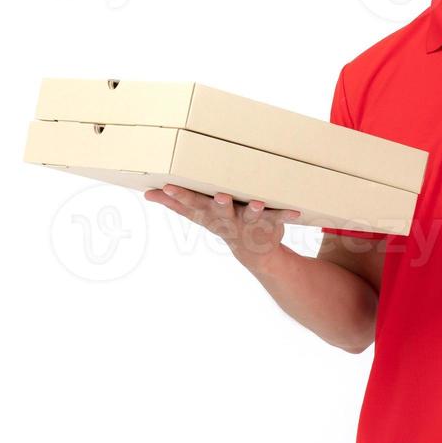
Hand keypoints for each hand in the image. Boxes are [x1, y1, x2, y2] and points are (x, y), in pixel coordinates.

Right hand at [143, 183, 298, 267]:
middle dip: (219, 205)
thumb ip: (175, 204)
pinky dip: (286, 215)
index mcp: (209, 215)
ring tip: (257, 203)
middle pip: (220, 212)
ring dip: (253, 211)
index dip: (178, 197)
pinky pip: (278, 218)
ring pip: (250, 217)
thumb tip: (146, 193)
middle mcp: (227, 220)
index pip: (190, 205)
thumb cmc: (222, 223)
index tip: (166, 187)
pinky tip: (295, 211)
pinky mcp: (269, 224)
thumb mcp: (198, 215)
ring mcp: (248, 224)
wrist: (255, 254)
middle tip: (219, 197)